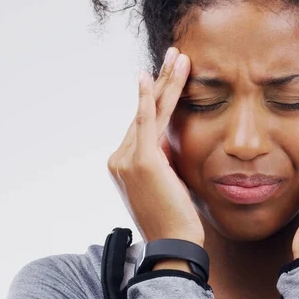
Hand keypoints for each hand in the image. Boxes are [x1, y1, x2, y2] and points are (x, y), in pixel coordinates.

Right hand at [107, 47, 203, 247]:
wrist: (175, 244)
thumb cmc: (175, 216)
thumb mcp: (166, 181)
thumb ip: (162, 157)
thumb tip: (168, 139)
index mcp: (124, 164)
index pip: (143, 124)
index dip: (157, 98)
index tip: (169, 76)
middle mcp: (120, 158)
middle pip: (143, 112)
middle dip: (161, 82)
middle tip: (174, 55)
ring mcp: (126, 159)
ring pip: (149, 112)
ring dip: (165, 82)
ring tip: (179, 57)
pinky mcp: (141, 161)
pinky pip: (145, 122)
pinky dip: (148, 97)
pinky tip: (149, 76)